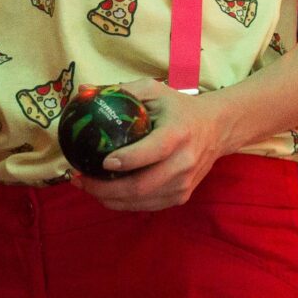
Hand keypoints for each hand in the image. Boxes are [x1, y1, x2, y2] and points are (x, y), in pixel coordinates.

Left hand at [78, 80, 241, 212]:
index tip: (102, 162)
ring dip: (109, 199)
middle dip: (105, 189)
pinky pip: (147, 206)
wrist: (217, 128)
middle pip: (141, 186)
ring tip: (86, 187)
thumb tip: (82, 91)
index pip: (152, 152)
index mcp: (178, 133)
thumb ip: (120, 90)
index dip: (127, 161)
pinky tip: (106, 193)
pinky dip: (123, 204)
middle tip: (80, 180)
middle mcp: (183, 162)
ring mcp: (184, 183)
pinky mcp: (182, 196)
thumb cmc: (179, 108)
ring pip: (141, 201)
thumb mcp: (154, 91)